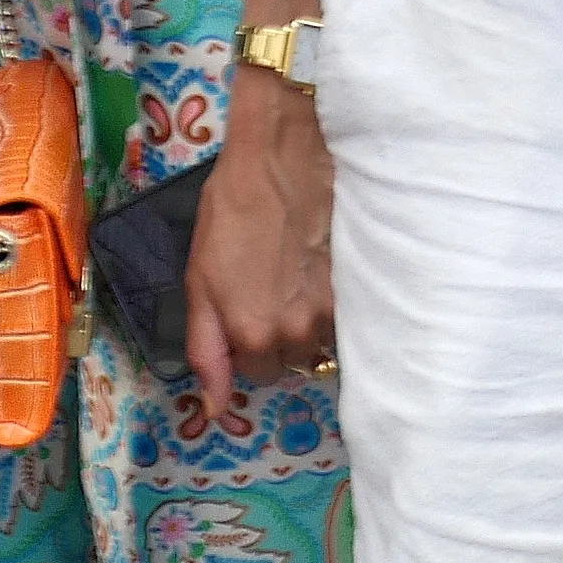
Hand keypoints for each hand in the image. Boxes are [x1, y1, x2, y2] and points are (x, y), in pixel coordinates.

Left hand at [184, 71, 337, 421]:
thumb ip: (206, 349)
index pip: (256, 374)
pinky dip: (334, 301)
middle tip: (270, 284)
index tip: (245, 303)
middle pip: (291, 361)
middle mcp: (298, 335)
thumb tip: (214, 409)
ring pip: (321, 340)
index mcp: (253, 336)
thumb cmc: (234, 207)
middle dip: (279, 334)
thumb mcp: (201, 277)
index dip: (247, 340)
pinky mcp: (362, 287)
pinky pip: (347, 318)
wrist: (286, 152)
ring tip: (298, 272)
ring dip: (309, 320)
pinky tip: (322, 267)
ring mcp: (335, 312)